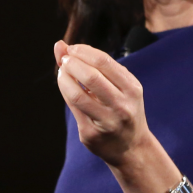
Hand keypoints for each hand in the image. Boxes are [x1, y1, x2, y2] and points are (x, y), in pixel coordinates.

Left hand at [54, 40, 150, 166]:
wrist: (131, 148)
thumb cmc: (122, 108)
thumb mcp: (119, 85)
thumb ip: (94, 64)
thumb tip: (59, 45)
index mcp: (132, 89)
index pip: (104, 62)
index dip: (83, 51)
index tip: (71, 49)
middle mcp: (122, 106)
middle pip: (91, 77)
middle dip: (71, 63)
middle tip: (64, 60)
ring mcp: (107, 122)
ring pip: (78, 95)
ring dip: (63, 78)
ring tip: (62, 72)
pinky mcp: (91, 134)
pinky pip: (73, 108)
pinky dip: (65, 92)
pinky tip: (65, 86)